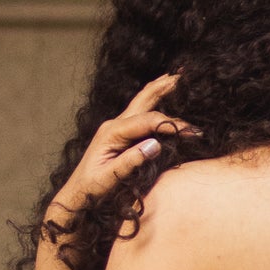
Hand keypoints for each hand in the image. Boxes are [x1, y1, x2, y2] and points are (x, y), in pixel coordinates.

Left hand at [49, 75, 197, 217]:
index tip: (193, 132)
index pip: (148, 121)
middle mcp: (114, 124)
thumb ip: (132, 160)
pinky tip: (162, 99)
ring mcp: (116, 127)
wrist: (76, 194)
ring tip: (175, 78)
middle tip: (183, 75)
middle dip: (163, 86)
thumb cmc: (91, 188)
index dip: (172, 124)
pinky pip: (140, 113)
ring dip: (159, 90)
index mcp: (112, 132)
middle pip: (143, 99)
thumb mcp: (110, 177)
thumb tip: (155, 144)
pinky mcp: (119, 133)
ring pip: (141, 102)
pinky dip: (154, 102)